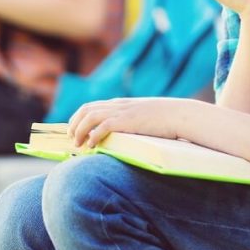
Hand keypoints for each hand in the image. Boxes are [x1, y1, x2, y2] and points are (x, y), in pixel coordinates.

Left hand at [67, 97, 211, 148]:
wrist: (179, 114)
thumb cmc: (165, 119)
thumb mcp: (143, 117)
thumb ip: (130, 121)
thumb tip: (121, 135)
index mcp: (120, 104)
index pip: (91, 106)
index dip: (78, 117)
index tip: (73, 129)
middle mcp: (117, 106)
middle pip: (86, 110)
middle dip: (74, 124)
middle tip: (70, 138)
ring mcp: (122, 112)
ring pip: (90, 116)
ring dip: (79, 130)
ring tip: (77, 143)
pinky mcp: (127, 121)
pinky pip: (103, 126)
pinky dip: (93, 135)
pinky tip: (91, 145)